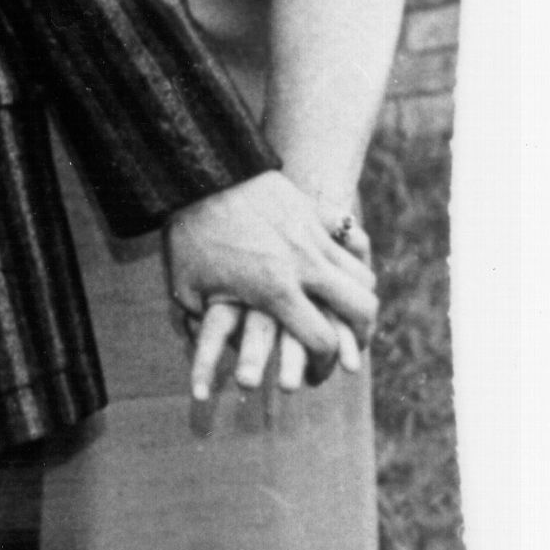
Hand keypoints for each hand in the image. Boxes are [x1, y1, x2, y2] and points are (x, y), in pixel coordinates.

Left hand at [164, 172, 378, 399]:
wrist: (202, 174)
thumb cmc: (189, 236)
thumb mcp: (187, 288)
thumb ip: (202, 327)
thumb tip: (203, 359)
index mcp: (275, 291)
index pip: (320, 339)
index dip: (324, 363)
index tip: (316, 374)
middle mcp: (304, 266)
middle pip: (360, 308)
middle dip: (360, 334)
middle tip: (351, 348)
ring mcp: (314, 238)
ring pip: (362, 276)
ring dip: (361, 299)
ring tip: (351, 314)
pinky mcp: (316, 215)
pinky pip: (352, 245)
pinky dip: (355, 265)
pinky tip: (347, 277)